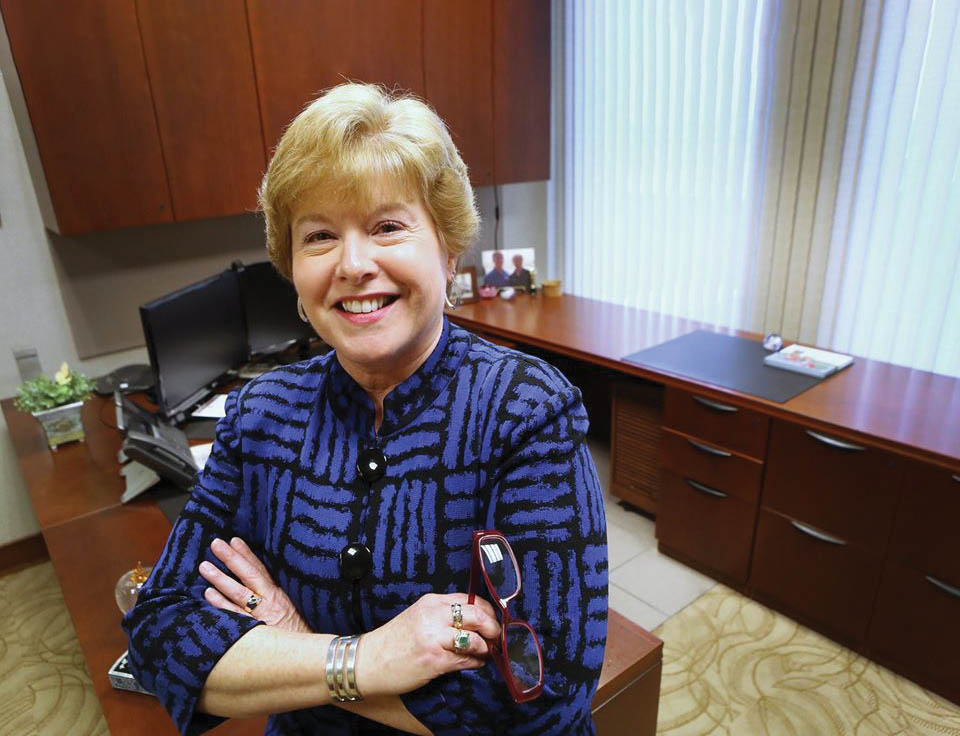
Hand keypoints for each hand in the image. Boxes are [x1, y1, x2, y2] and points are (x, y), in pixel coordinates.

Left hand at [199, 537, 310, 634]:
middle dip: (231, 558)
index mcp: (278, 594)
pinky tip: (208, 594)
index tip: (234, 540)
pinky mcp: (251, 631)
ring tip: (204, 566)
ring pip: (237, 592)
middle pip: (247, 575)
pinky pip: (233, 615)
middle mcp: (268, 601)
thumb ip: (275, 596)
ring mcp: (258, 616)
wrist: (306, 655)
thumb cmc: (297, 632)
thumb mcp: (290, 608)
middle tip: (216, 544)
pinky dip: (220, 603)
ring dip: (220, 578)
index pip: (260, 568)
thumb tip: (259, 582)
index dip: (246, 554)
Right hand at [357, 593, 500, 697]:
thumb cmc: (395, 642)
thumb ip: (444, 614)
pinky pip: (466, 660)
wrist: (367, 662)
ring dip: (486, 648)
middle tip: (496, 637)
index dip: (488, 611)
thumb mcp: (419, 617)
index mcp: (431, 602)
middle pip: (478, 615)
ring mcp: (434, 638)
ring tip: (485, 653)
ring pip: (475, 639)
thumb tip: (478, 621)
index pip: (471, 600)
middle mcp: (433, 616)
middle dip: (493, 628)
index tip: (493, 621)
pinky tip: (473, 663)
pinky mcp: (434, 660)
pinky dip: (475, 662)